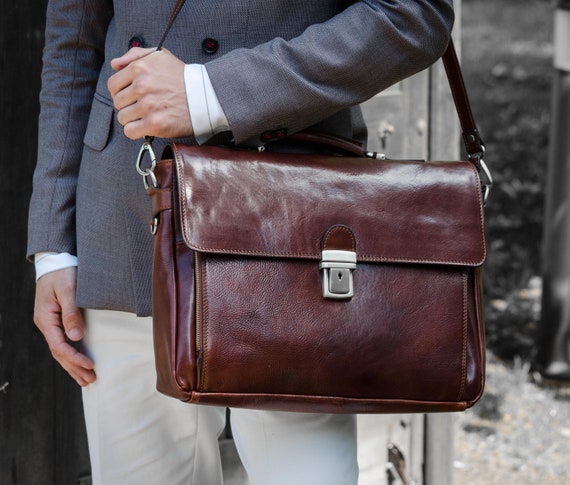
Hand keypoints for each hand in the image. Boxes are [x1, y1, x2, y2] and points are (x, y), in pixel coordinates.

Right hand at [34, 268, 95, 385]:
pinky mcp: (57, 321)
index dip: (75, 358)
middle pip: (59, 353)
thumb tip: (76, 338)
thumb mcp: (68, 291)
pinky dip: (72, 355)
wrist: (55, 260)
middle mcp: (46, 324)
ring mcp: (50, 323)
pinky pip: (63, 342)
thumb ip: (72, 313)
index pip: (59, 346)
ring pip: (61, 350)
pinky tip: (80, 363)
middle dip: (75, 368)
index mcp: (46, 319)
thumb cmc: (62, 273)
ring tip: (87, 380)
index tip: (90, 365)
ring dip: (73, 365)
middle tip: (91, 380)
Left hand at [108, 47, 193, 139]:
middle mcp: (142, 86)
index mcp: (140, 68)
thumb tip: (114, 64)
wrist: (205, 97)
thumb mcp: (161, 56)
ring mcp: (148, 106)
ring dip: (133, 119)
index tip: (132, 96)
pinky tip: (146, 126)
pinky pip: (130, 131)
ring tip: (147, 115)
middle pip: (117, 102)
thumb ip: (135, 55)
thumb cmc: (183, 78)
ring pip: (123, 118)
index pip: (113, 84)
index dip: (120, 92)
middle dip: (128, 106)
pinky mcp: (154, 124)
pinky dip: (136, 131)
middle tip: (143, 106)